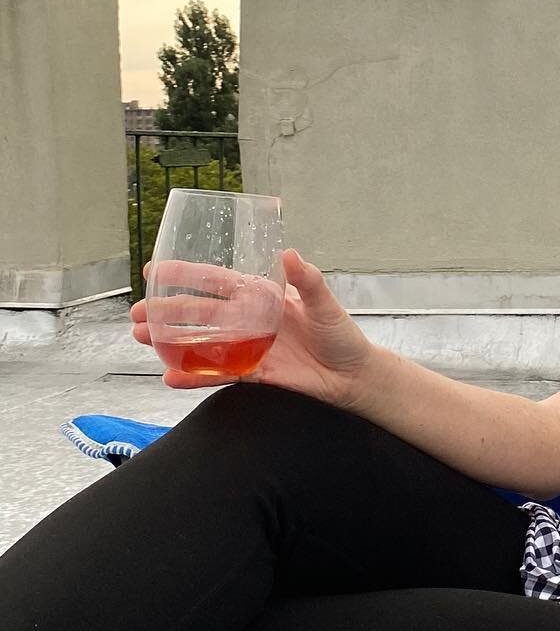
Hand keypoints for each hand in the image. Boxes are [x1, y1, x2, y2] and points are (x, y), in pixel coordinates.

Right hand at [131, 249, 378, 406]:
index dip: (185, 275)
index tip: (153, 270)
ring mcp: (247, 347)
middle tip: (135, 315)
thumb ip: (308, 281)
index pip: (215, 281)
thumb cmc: (341, 335)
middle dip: (165, 312)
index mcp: (261, 296)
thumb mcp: (325, 304)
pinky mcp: (253, 373)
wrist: (353, 376)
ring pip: (201, 343)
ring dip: (170, 341)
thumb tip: (290, 253)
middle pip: (198, 313)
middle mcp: (248, 320)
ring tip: (141, 339)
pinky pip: (218, 374)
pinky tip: (171, 377)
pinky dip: (195, 377)